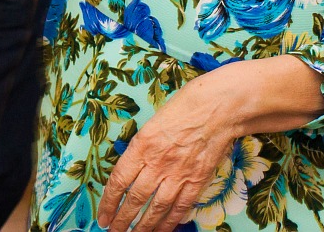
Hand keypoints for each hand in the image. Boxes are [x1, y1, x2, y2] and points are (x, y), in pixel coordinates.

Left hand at [97, 74, 236, 231]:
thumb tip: (133, 166)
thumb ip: (143, 145)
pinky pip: (180, 206)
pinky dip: (170, 222)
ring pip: (156, 208)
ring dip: (143, 227)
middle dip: (121, 220)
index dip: (108, 202)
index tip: (102, 215)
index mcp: (142, 145)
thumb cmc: (188, 105)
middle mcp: (158, 163)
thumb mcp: (154, 120)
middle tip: (113, 231)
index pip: (118, 180)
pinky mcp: (197, 179)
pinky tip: (162, 230)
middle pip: (134, 199)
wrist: (221, 106)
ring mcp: (178, 173)